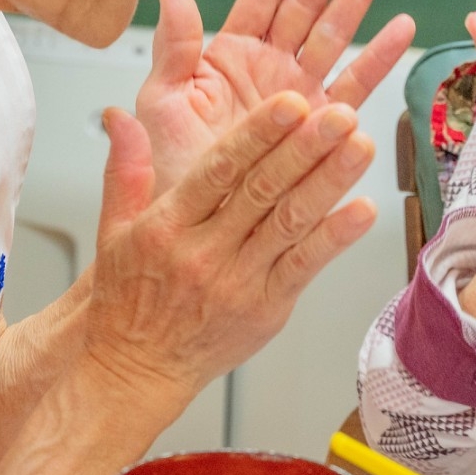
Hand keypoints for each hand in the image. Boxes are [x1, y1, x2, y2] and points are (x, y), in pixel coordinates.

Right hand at [86, 92, 377, 400]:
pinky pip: (304, 268)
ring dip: (329, 182)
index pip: (219, 170)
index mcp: (169, 225)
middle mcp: (205, 252)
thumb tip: (117, 116)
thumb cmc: (128, 300)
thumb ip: (125, 169)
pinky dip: (335, 239)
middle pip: (261, 191)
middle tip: (340, 115)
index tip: (290, 105)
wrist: (135, 370)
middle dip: (304, 149)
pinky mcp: (265, 309)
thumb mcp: (113, 229)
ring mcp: (238, 281)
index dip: (257, 135)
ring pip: (289, 223)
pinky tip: (362, 211)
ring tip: (360, 147)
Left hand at [136, 0, 415, 195]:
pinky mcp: (322, 128)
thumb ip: (173, 47)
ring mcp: (299, 95)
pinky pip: (354, 85)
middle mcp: (268, 69)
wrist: (195, 231)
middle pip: (304, 3)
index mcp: (227, 56)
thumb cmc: (170, 173)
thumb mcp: (163, 104)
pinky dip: (378, 57)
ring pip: (333, 33)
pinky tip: (399, 26)